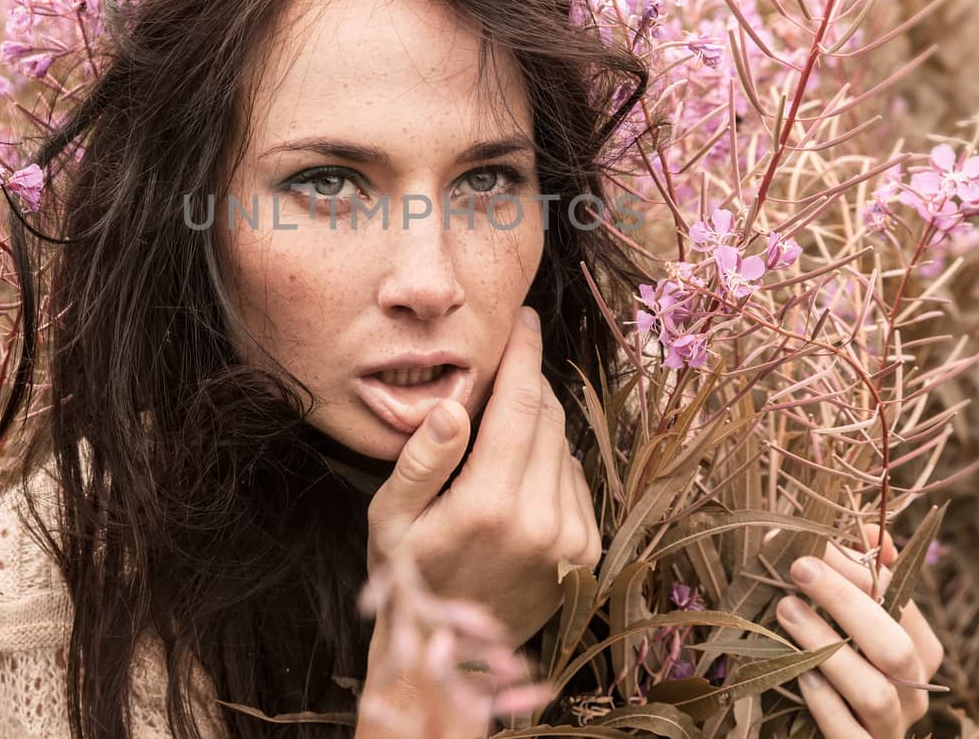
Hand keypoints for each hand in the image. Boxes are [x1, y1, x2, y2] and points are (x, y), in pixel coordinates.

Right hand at [365, 305, 601, 651]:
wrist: (452, 659)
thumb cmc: (410, 579)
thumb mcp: (392, 519)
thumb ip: (422, 460)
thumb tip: (451, 403)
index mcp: (490, 505)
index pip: (520, 402)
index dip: (523, 352)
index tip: (523, 319)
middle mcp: (541, 520)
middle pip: (548, 415)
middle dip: (528, 380)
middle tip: (504, 363)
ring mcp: (571, 539)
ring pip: (564, 444)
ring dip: (538, 422)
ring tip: (499, 429)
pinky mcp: (587, 553)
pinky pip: (574, 479)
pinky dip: (550, 460)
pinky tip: (518, 473)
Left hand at [775, 524, 945, 738]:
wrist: (832, 732)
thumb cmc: (841, 663)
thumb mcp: (853, 619)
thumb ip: (865, 576)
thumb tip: (871, 533)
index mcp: (921, 652)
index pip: (901, 604)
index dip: (861, 569)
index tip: (815, 542)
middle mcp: (915, 692)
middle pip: (895, 646)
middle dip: (846, 602)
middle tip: (800, 568)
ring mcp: (892, 729)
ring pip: (875, 692)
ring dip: (829, 647)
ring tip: (786, 610)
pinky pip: (850, 734)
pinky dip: (826, 704)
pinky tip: (800, 674)